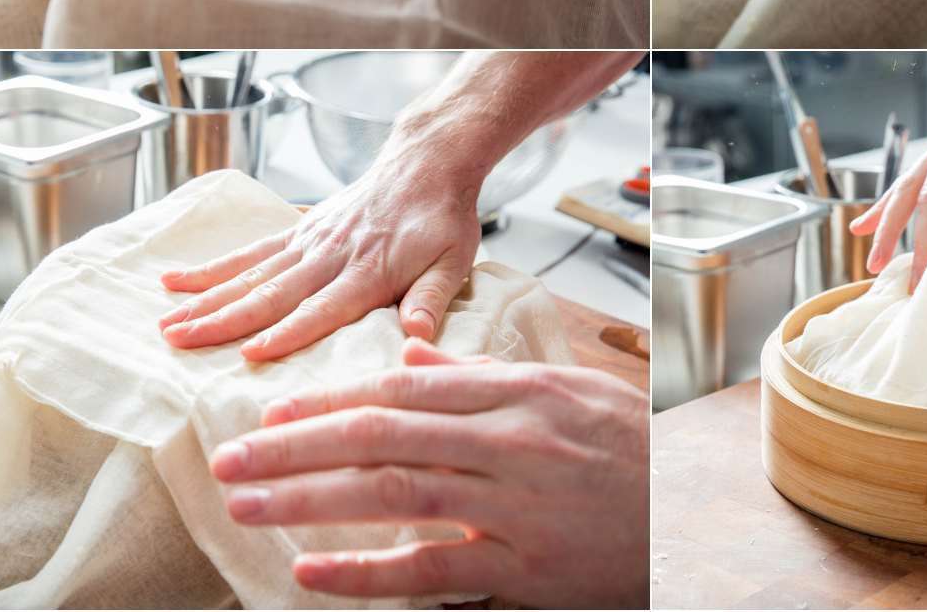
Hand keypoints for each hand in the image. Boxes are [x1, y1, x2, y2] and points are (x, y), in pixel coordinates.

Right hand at [159, 134, 481, 360]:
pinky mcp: (299, 229)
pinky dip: (212, 266)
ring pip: (249, 274)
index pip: (323, 308)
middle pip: (271, 293)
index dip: (288, 333)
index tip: (251, 354)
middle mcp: (330, 255)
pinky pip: (250, 251)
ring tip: (166, 323)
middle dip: (223, 321)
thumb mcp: (454, 260)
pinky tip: (176, 279)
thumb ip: (431, 298)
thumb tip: (417, 337)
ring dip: (206, 299)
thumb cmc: (444, 218)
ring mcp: (309, 241)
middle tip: (179, 343)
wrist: (428, 161)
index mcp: (369, 271)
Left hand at [209, 339, 650, 607]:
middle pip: (383, 436)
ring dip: (311, 500)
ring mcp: (514, 504)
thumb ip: (483, 374)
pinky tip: (314, 572)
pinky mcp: (524, 565)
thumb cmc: (632, 449)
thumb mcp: (568, 391)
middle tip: (231, 457)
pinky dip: (368, 572)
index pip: (405, 390)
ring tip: (249, 503)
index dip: (332, 399)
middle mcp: (510, 441)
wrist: (695, 514)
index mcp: (518, 392)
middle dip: (298, 445)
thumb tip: (411, 355)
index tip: (275, 409)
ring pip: (394, 494)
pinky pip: (432, 569)